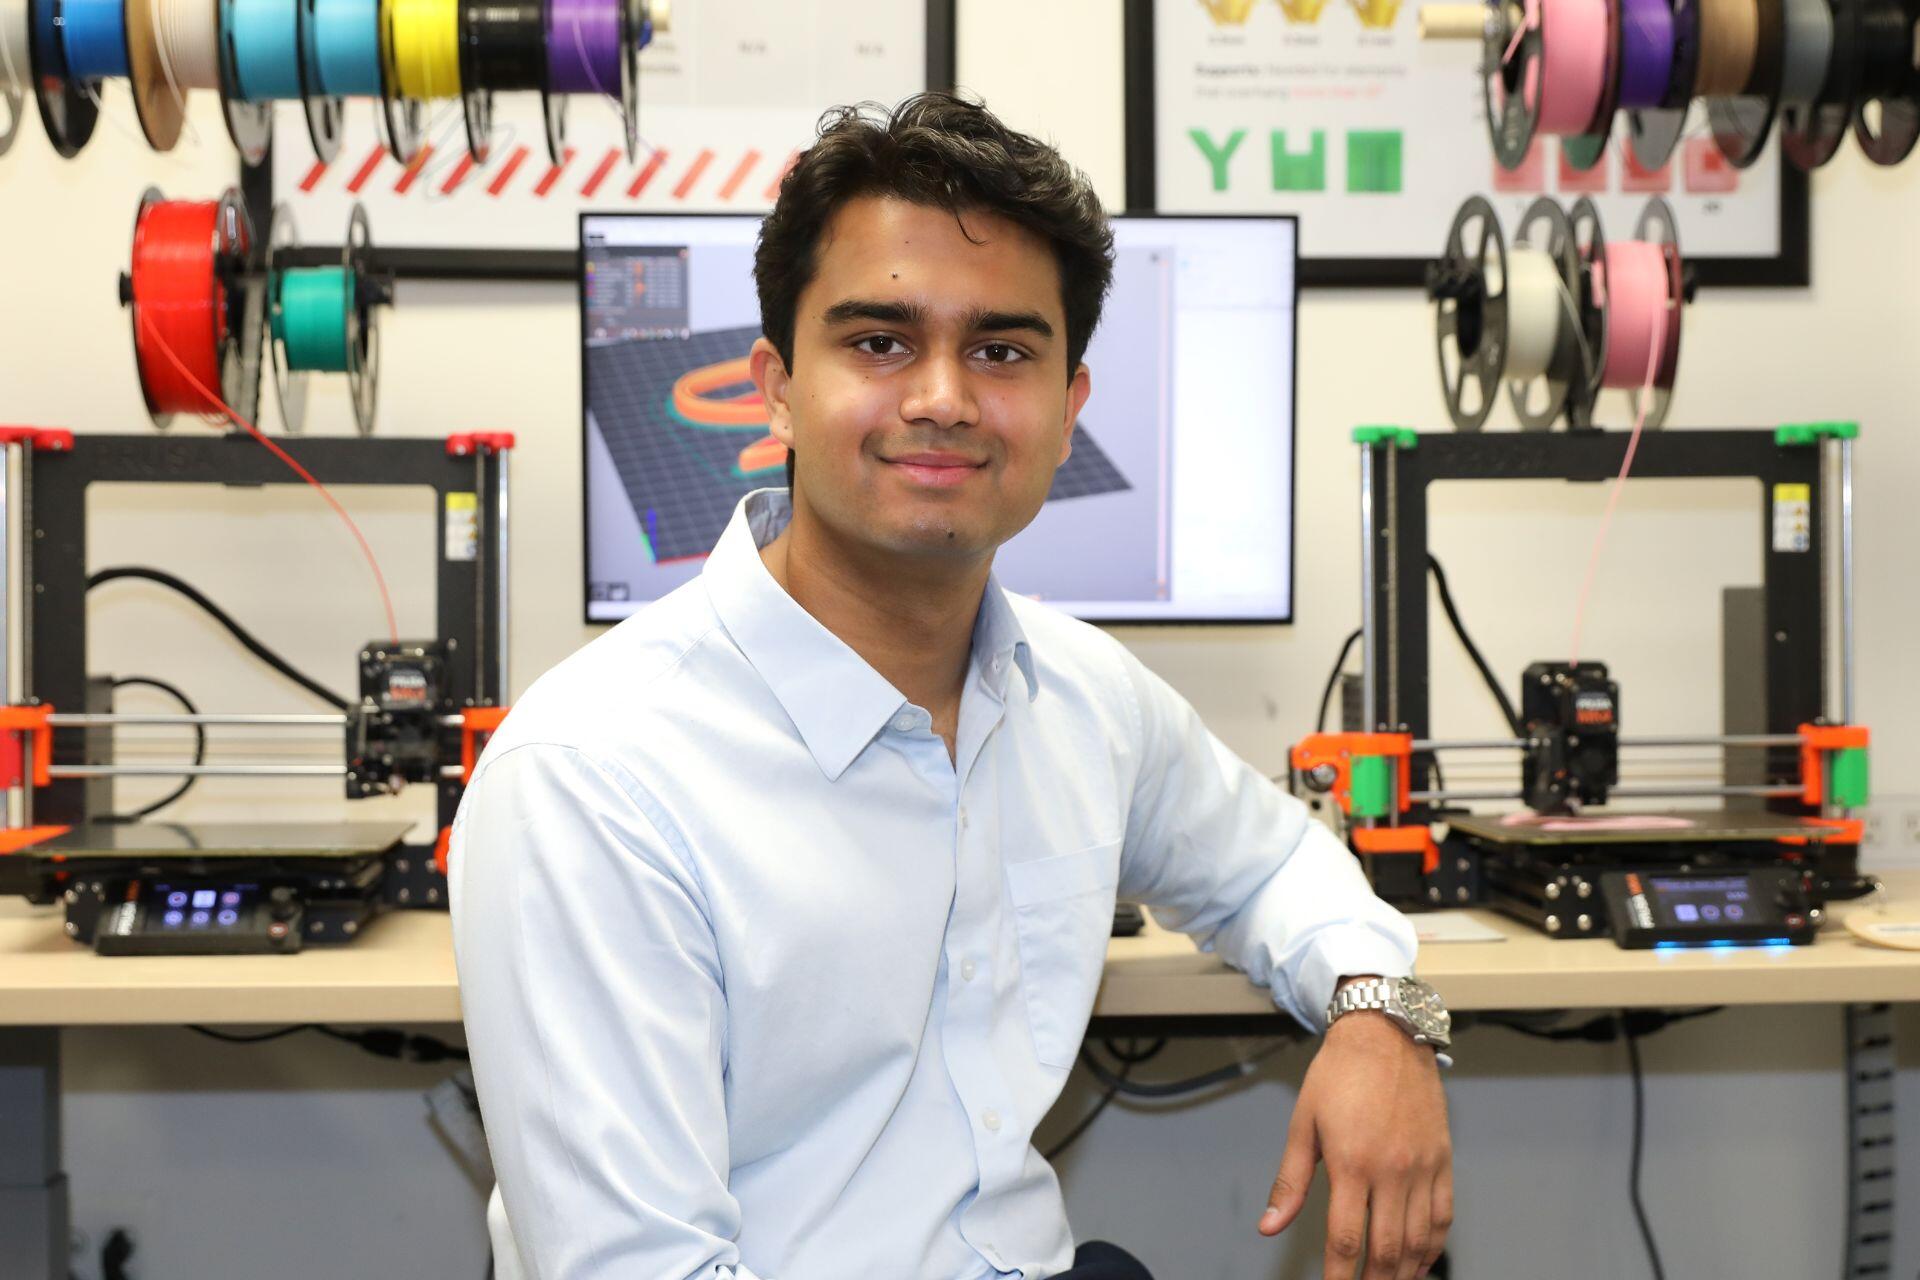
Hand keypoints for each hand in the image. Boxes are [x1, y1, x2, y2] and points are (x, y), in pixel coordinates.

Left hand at [1258, 1009, 1451, 1278]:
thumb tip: (1270, 1225)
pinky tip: (1420, 1265)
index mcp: (1352, 1163)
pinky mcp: (1443, 1159)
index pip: (1346, 1239)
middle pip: (1387, 1249)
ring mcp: (1422, 1167)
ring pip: (1419, 1240)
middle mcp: (1392, 1170)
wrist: (1385, 1034)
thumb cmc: (1339, 1075)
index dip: (1339, 1276)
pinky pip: (1443, 1217)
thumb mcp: (1303, 1124)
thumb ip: (1289, 1182)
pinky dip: (1433, 1248)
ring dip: (1403, 1274)